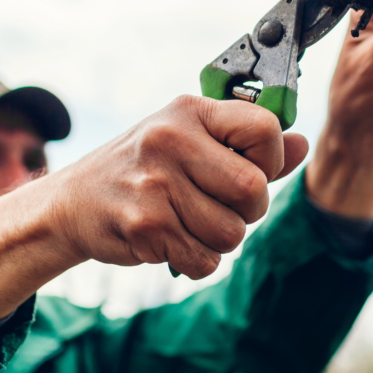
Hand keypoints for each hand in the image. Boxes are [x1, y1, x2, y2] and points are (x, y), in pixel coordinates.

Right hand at [0, 96, 307, 318]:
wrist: (71, 203)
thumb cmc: (141, 168)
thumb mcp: (189, 141)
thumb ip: (246, 146)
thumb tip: (302, 145)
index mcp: (188, 111)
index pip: (265, 129)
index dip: (270, 159)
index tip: (251, 168)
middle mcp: (171, 140)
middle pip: (253, 190)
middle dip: (246, 211)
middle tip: (219, 206)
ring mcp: (155, 184)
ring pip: (232, 233)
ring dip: (218, 240)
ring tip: (188, 222)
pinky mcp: (145, 227)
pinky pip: (205, 260)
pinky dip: (195, 260)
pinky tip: (171, 240)